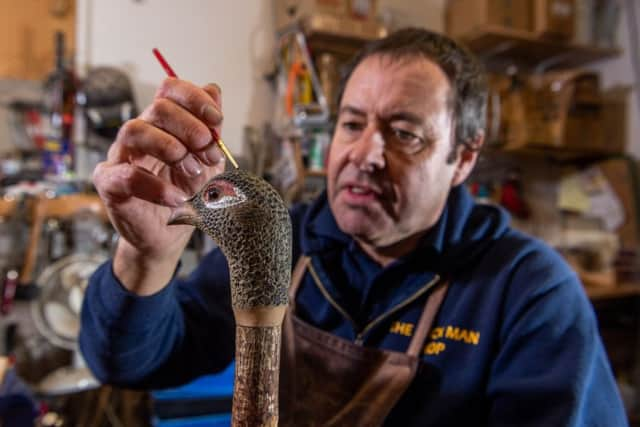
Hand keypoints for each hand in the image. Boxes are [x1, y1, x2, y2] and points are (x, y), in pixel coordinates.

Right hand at [93, 78, 224, 292]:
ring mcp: (121, 157)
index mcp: (162, 124)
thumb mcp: (207, 161)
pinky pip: (127, 176)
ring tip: (193, 171)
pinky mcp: (110, 184)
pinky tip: (178, 197)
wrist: (170, 235)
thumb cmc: (186, 194)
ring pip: (134, 131)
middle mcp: (139, 134)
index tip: (217, 119)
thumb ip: (210, 129)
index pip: (170, 90)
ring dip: (171, 148)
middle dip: (190, 127)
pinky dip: (157, 186)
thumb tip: (214, 89)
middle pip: (157, 108)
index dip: (195, 99)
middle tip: (208, 151)